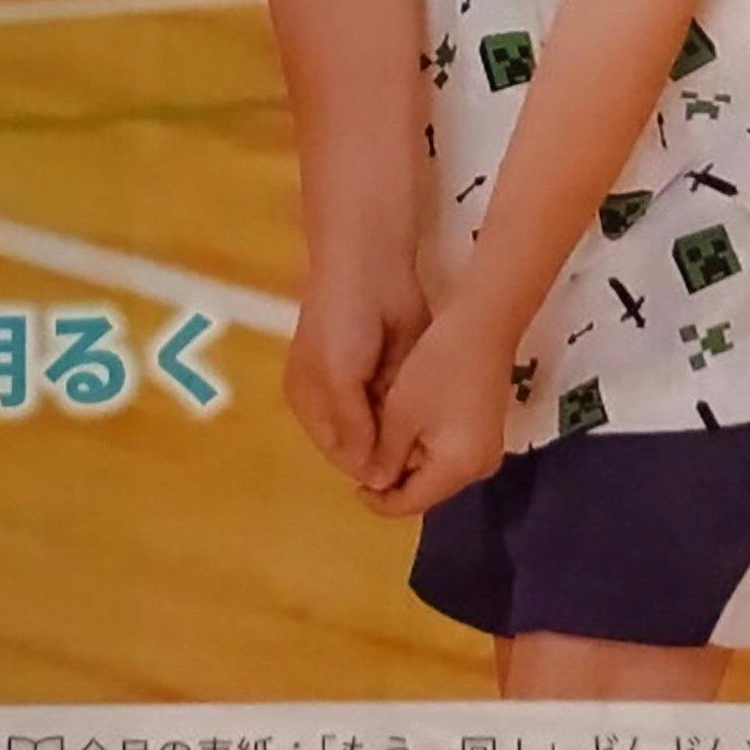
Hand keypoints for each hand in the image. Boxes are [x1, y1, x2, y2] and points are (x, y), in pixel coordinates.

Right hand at [284, 263, 429, 486]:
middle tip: (423, 464)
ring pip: (389, 429)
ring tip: (435, 447)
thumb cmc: (342, 325)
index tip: (401, 480)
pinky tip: (439, 423)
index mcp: (309, 403)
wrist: (371, 268)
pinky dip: (419, 415)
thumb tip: (372, 478)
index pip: (339, 454)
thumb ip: (353, 429)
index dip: (367, 468)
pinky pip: (406, 407)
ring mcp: (368, 385)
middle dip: (389, 453)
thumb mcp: (337, 380)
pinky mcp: (395, 372)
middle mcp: (336, 400)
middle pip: (365, 444)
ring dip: (406, 436)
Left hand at [360, 312, 514, 517]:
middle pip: (426, 488)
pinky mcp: (485, 429)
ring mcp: (485, 448)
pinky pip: (449, 451)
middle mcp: (478, 468)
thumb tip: (375, 483)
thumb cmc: (436, 367)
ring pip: (436, 468)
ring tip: (379, 438)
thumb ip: (384, 455)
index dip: (378, 500)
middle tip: (363, 458)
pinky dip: (424, 444)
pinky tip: (405, 422)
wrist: (483, 323)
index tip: (352, 485)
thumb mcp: (400, 413)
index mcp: (457, 470)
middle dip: (393, 477)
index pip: (411, 503)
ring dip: (407, 459)